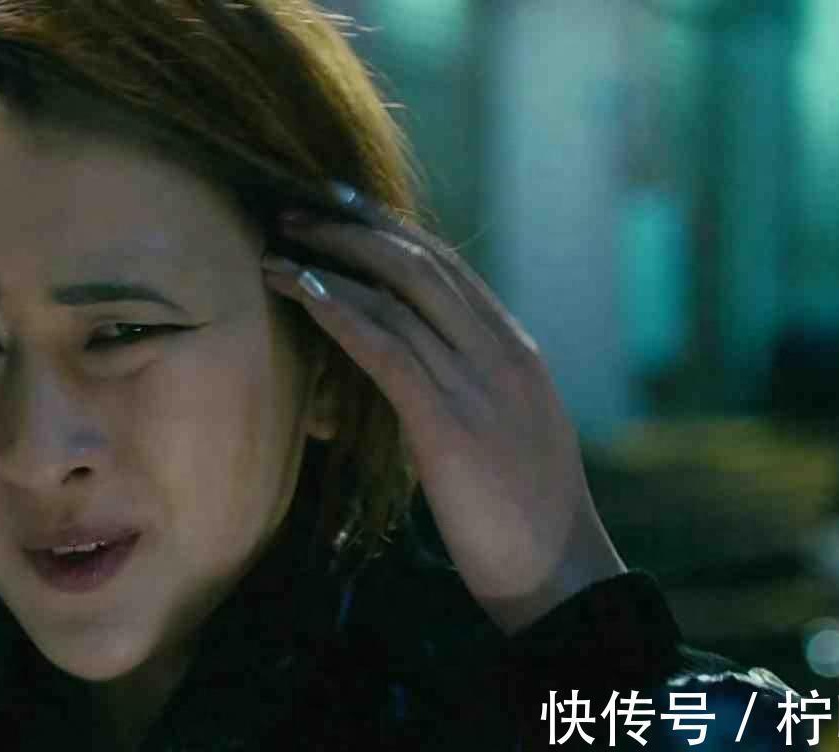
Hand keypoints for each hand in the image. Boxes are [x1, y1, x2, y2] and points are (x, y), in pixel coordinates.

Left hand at [261, 183, 625, 633]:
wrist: (560, 576)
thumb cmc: (523, 519)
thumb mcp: (503, 433)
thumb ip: (466, 390)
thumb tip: (410, 370)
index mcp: (515, 351)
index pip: (446, 266)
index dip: (386, 229)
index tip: (337, 205)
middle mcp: (501, 352)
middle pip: (419, 262)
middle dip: (351, 229)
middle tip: (293, 210)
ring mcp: (479, 383)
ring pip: (398, 295)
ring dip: (330, 264)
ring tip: (277, 249)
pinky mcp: (448, 423)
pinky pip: (387, 349)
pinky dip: (339, 313)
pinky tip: (301, 293)